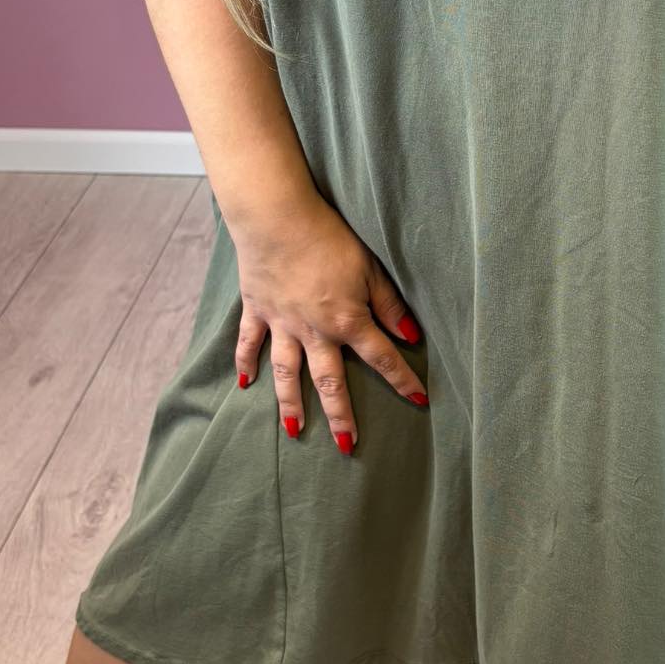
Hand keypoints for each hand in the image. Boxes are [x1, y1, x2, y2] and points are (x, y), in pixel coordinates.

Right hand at [233, 197, 427, 454]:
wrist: (277, 217)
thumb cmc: (329, 238)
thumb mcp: (370, 268)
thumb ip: (389, 305)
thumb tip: (411, 335)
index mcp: (347, 320)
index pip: (381, 358)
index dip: (403, 380)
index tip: (419, 401)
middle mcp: (314, 331)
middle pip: (329, 382)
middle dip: (340, 416)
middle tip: (347, 446)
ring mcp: (281, 324)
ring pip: (286, 373)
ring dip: (291, 404)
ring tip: (294, 433)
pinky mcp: (257, 310)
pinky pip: (249, 344)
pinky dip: (245, 364)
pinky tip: (245, 386)